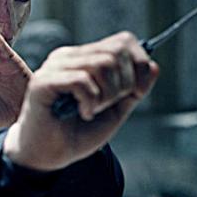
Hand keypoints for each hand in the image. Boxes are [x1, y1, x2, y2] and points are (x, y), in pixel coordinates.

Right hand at [4, 31, 158, 169]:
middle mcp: (68, 57)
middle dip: (123, 84)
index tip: (136, 93)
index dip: (139, 65)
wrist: (48, 155)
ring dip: (106, 96)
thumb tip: (153, 66)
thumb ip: (134, 90)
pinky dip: (90, 101)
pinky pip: (82, 80)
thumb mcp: (115, 111)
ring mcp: (54, 67)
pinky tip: (83, 113)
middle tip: (107, 105)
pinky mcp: (43, 82)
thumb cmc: (77, 132)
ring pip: (102, 64)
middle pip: (116, 52)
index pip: (123, 41)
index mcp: (84, 58)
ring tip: (92, 110)